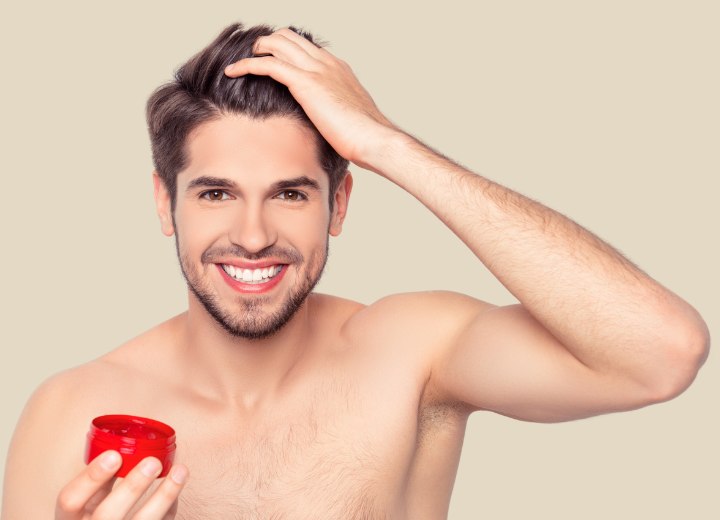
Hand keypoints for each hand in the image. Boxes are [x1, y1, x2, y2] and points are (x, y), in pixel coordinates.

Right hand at [55, 450, 187, 518]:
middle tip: (153, 462)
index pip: (69, 501)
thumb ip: (100, 483)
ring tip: (180, 471)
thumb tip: (125, 446)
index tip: (114, 455)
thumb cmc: (95, 518)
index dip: (90, 477)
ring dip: (164, 496)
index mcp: (69, 519)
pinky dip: (170, 508)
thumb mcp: (86, 504)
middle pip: (106, 515)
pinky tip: (176, 488)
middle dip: (131, 487)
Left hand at [224, 28, 396, 167]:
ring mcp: (317, 70)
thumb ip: (335, 113)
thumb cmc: (366, 138)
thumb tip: (326, 125)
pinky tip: (233, 72)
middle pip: (289, 38)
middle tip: (252, 58)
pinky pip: (268, 64)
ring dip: (255, 50)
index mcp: (338, 69)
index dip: (285, 51)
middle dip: (267, 44)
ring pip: (277, 43)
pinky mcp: (305, 83)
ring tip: (239, 63)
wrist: (374, 139)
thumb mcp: (348, 119)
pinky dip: (247, 64)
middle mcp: (327, 63)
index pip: (306, 48)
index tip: (270, 61)